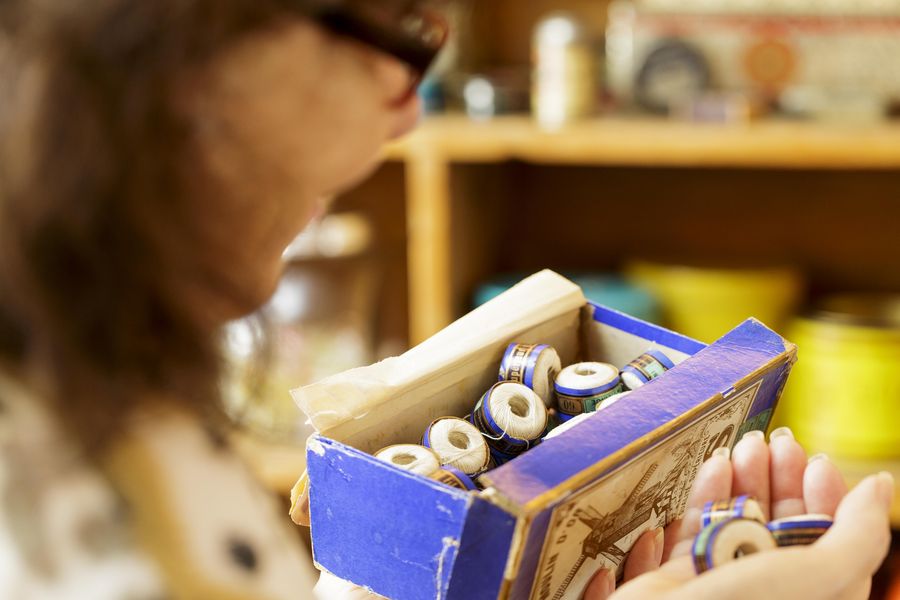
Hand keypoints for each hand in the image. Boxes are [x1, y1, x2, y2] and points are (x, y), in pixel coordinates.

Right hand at [584, 428, 893, 599]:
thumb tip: (881, 487)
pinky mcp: (680, 577)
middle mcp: (768, 592)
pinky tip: (713, 467)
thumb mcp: (814, 577)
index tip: (819, 462)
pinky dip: (704, 496)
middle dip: (781, 479)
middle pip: (783, 527)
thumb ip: (855, 536)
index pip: (832, 544)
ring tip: (743, 445)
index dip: (830, 500)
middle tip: (775, 441)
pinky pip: (696, 530)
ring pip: (739, 523)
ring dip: (742, 479)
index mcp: (809, 597)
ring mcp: (722, 584)